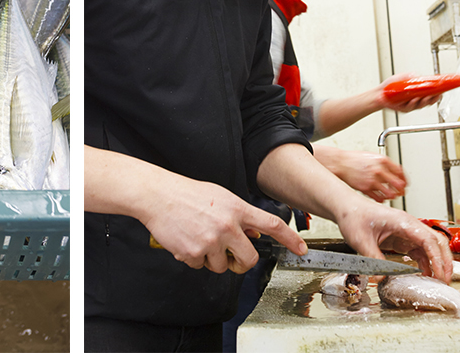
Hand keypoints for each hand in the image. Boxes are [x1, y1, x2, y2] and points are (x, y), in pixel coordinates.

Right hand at [84, 145, 307, 275]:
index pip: (271, 225)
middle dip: (242, 263)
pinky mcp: (194, 253)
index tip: (301, 250)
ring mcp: (211, 241)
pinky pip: (200, 266)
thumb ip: (238, 215)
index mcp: (236, 208)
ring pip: (223, 266)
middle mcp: (227, 226)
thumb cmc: (187, 194)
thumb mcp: (219, 197)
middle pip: (249, 259)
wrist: (157, 195)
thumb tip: (253, 235)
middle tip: (232, 258)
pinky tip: (185, 240)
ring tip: (199, 239)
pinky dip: (193, 258)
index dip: (290, 239)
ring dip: (213, 259)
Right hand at [314, 145, 406, 200]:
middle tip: (401, 192)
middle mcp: (379, 170)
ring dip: (392, 196)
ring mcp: (372, 180)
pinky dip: (382, 200)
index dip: (405, 179)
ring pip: (389, 193)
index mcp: (382, 160)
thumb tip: (394, 172)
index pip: (400, 172)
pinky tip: (381, 198)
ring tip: (391, 196)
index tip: (405, 183)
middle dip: (401, 190)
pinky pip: (378, 198)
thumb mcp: (372, 156)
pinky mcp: (365, 188)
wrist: (340, 163)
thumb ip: (384, 163)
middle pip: (398, 184)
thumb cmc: (354, 159)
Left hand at [334, 198, 453, 282]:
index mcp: (403, 222)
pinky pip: (419, 251)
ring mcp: (407, 232)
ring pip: (431, 247)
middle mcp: (409, 226)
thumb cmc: (354, 216)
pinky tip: (424, 274)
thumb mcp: (361, 240)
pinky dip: (425, 263)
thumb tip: (381, 277)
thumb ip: (372, 259)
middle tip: (446, 280)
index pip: (429, 240)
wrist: (346, 208)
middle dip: (444, 261)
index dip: (437, 258)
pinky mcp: (402, 238)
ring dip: (436, 263)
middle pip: (437, 242)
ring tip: (437, 281)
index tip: (439, 274)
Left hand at [380, 73, 440, 112]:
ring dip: (424, 102)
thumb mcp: (402, 78)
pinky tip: (414, 100)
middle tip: (436, 95)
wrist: (379, 92)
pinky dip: (412, 104)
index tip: (441, 92)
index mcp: (417, 94)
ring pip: (420, 105)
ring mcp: (409, 105)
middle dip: (433, 99)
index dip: (436, 95)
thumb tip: (418, 75)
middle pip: (427, 102)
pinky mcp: (402, 109)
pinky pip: (409, 107)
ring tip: (425, 97)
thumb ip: (411, 76)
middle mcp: (414, 101)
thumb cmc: (390, 87)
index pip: (429, 96)